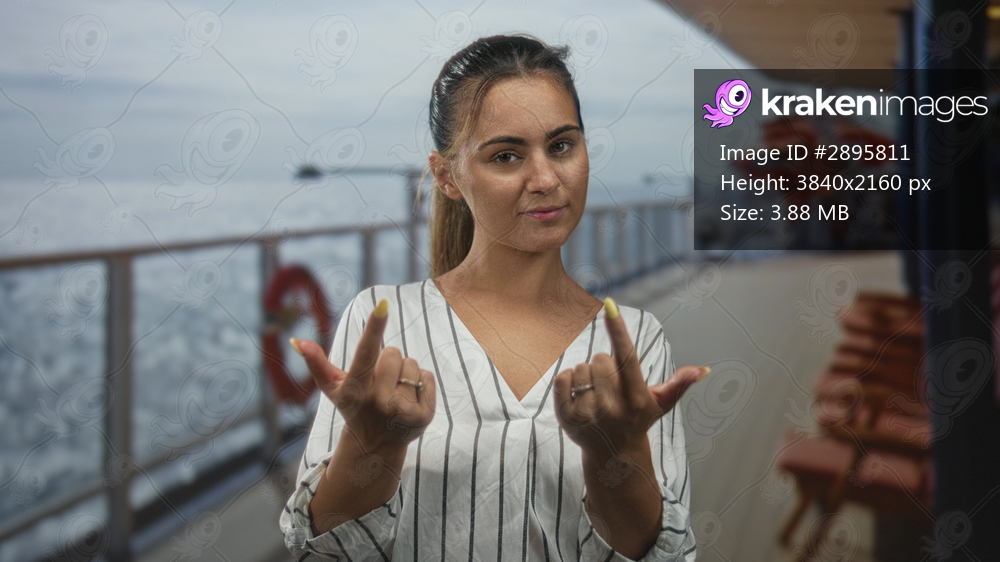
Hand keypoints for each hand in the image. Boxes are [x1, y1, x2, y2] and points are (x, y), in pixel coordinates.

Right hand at [292, 298, 436, 451]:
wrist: (375, 446)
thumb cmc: (353, 407)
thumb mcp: (333, 387)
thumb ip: (316, 362)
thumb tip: (297, 340)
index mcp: (356, 389)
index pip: (366, 352)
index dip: (373, 328)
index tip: (382, 305)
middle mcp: (379, 402)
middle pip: (393, 352)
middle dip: (388, 361)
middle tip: (380, 383)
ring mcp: (403, 411)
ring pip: (412, 363)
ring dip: (404, 372)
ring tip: (393, 391)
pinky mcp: (424, 416)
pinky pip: (427, 376)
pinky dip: (420, 382)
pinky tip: (408, 399)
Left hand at [552, 297, 707, 455]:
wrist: (613, 454)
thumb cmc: (638, 419)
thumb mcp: (661, 403)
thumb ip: (679, 383)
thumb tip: (703, 370)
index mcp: (636, 398)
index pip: (627, 358)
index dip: (619, 330)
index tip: (609, 305)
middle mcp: (612, 408)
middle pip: (600, 359)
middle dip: (605, 364)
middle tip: (611, 384)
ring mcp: (588, 414)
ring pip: (581, 367)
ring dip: (587, 373)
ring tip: (596, 392)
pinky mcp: (567, 418)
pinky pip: (562, 378)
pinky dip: (569, 380)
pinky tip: (579, 393)